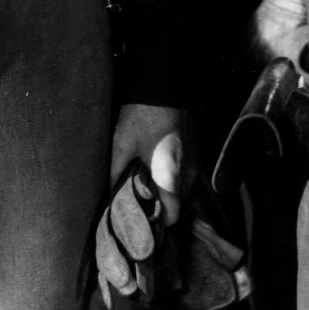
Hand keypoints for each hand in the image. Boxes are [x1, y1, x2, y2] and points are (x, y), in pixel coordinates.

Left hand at [108, 103, 192, 228]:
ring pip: (187, 195)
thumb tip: (111, 197)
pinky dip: (178, 185)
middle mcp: (189, 174)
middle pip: (181, 208)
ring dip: (172, 199)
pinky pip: (190, 180)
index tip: (143, 221)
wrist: (163, 86)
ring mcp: (197, 164)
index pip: (172, 216)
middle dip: (164, 212)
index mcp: (170, 175)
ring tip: (150, 193)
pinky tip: (161, 177)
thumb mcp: (122, 145)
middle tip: (143, 209)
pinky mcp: (197, 154)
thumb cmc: (140, 116)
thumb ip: (116, 175)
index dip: (158, 223)